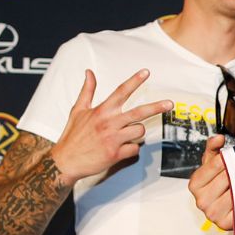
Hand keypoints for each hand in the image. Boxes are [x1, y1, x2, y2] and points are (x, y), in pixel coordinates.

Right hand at [50, 69, 170, 181]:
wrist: (65, 161)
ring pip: (139, 131)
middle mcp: (108, 123)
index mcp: (101, 111)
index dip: (134, 81)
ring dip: (137, 132)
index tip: (146, 72)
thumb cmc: (72, 136)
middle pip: (138, 112)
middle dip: (156, 107)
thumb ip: (87, 91)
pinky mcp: (115, 153)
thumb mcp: (78, 110)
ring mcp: (113, 139)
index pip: (121, 91)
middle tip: (170, 104)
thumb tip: (89, 73)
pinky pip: (135, 148)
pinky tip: (122, 148)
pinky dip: (132, 148)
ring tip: (126, 134)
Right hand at [189, 134, 234, 230]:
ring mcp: (213, 214)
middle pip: (227, 178)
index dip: (228, 159)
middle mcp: (201, 201)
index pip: (214, 165)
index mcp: (195, 184)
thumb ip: (213, 149)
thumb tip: (218, 139)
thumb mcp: (213, 164)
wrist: (227, 207)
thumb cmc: (220, 185)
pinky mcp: (226, 224)